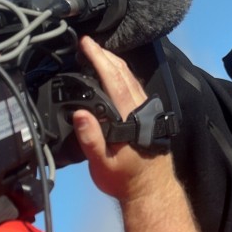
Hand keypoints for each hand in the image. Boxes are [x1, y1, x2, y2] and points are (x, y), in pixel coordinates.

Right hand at [72, 36, 174, 202]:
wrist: (151, 189)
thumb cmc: (124, 178)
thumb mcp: (102, 164)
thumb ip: (91, 139)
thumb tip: (80, 113)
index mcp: (129, 115)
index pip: (114, 80)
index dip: (100, 60)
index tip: (87, 44)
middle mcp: (140, 107)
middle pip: (123, 74)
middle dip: (106, 55)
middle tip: (88, 42)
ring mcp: (146, 109)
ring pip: (131, 79)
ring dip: (114, 63)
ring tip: (98, 52)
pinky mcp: (148, 114)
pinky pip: (133, 87)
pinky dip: (121, 74)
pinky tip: (113, 73)